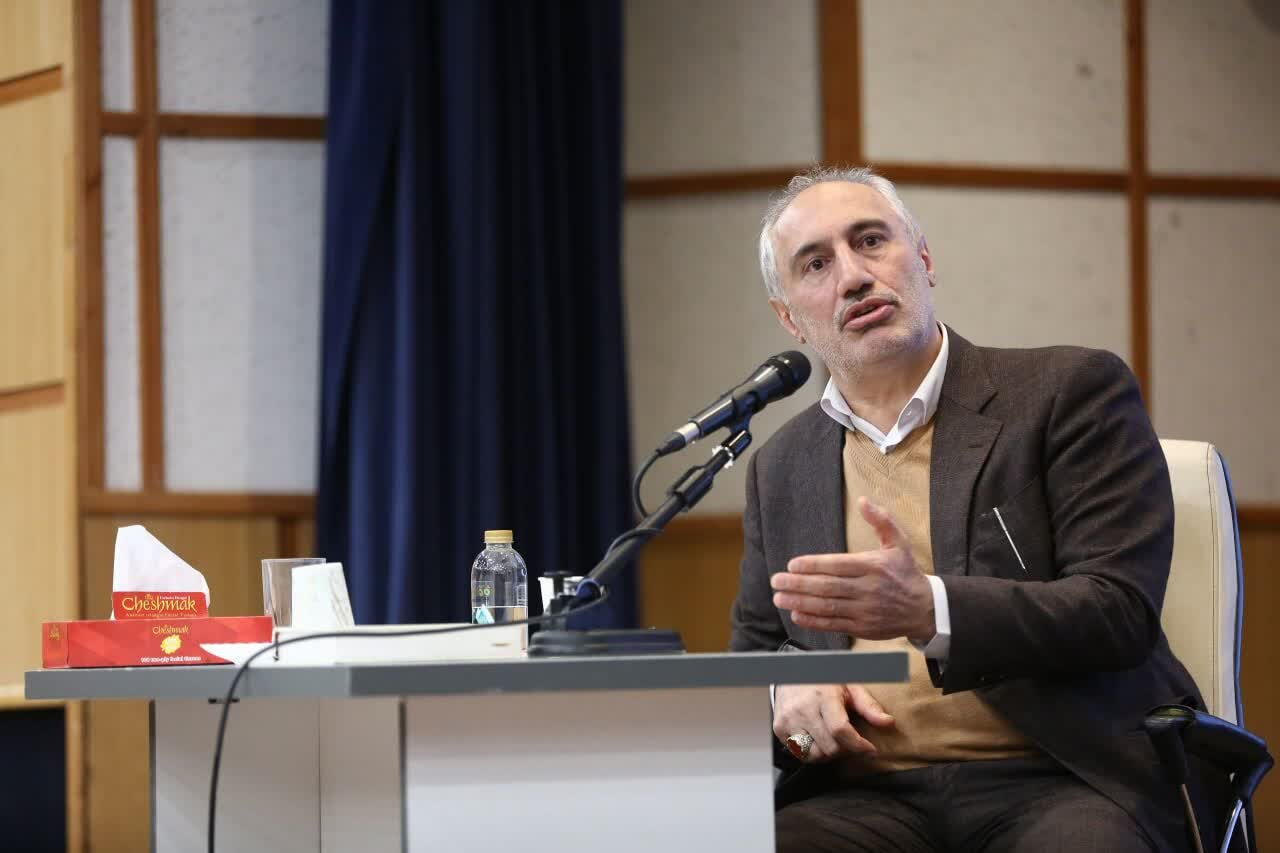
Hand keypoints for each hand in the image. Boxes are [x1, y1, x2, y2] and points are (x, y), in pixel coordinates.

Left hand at [771, 497, 934, 641]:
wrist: (925, 609)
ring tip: (780, 597)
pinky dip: (813, 621)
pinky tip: (796, 614)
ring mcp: (865, 611)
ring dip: (800, 602)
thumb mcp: (899, 543)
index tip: (792, 564)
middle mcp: (868, 589)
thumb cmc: (906, 573)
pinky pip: (834, 624)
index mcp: (874, 567)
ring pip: (828, 607)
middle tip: (776, 581)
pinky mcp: (863, 628)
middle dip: (799, 584)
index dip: (813, 565)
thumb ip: (882, 521)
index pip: (838, 565)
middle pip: (828, 587)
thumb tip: (863, 501)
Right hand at [773, 683, 894, 761]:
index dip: (858, 745)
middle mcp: (802, 709)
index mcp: (823, 696)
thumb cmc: (824, 680)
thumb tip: (888, 723)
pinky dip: (813, 752)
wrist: (791, 671)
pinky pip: (800, 753)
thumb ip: (869, 706)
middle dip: (846, 749)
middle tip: (851, 742)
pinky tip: (819, 739)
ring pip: (814, 755)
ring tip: (834, 741)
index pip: (840, 730)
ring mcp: (788, 720)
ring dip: (829, 753)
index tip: (870, 749)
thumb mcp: (849, 686)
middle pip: (829, 747)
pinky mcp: (779, 728)